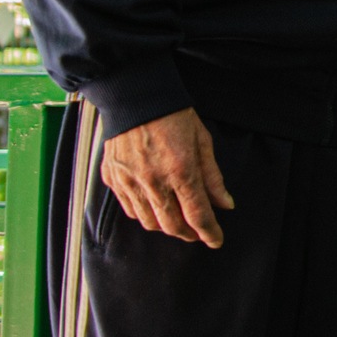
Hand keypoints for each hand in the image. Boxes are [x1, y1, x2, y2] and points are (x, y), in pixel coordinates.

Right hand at [102, 107, 233, 247]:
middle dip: (188, 234)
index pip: (197, 215)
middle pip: (172, 225)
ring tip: (177, 219)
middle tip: (198, 231)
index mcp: (180, 171)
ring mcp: (129, 180)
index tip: (216, 240)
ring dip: (166, 226)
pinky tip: (154, 206)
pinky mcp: (112, 177)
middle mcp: (152, 181)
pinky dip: (143, 214)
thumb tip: (225, 204)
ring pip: (149, 222)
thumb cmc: (172, 114)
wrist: (135, 96)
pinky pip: (128, 208)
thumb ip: (213, 177)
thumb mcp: (202, 141)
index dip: (209, 233)